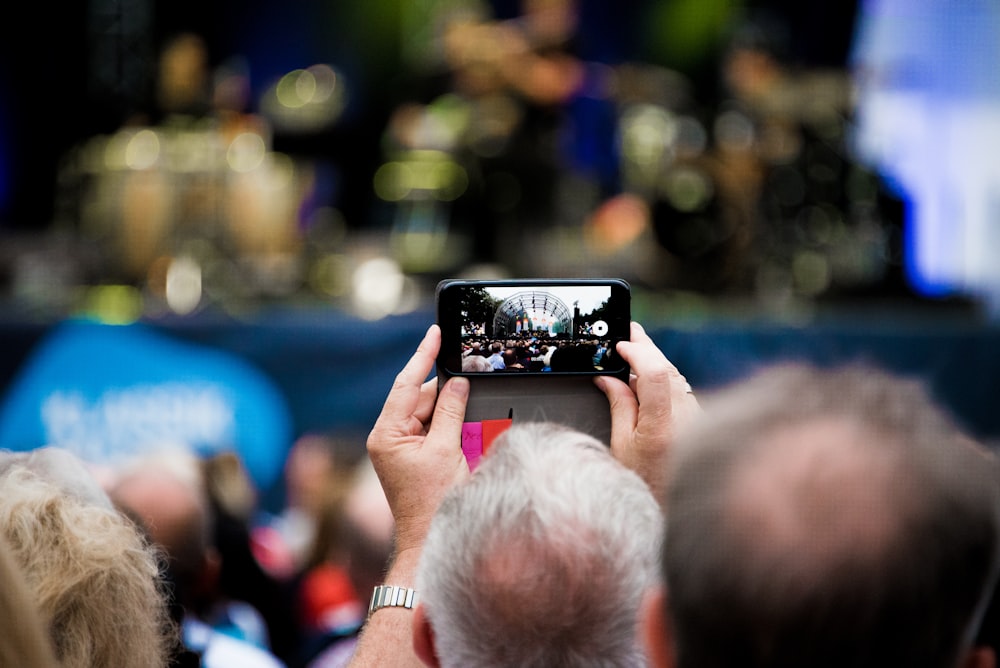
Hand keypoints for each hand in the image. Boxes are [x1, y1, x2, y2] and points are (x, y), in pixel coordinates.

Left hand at [366, 324, 470, 554]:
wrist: (430, 539)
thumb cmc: (433, 504)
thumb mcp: (446, 451)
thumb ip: (451, 412)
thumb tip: (457, 384)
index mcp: (386, 434)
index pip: (405, 385)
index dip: (422, 357)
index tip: (434, 333)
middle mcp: (388, 438)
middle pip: (419, 398)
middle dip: (445, 392)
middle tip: (469, 378)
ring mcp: (399, 447)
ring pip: (429, 412)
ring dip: (450, 411)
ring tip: (467, 422)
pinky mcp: (412, 455)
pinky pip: (432, 428)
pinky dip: (448, 425)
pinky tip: (464, 428)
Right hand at [595, 321, 700, 501]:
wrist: (676, 506)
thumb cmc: (644, 482)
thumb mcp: (621, 445)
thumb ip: (619, 406)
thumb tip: (609, 378)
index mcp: (662, 426)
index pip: (655, 374)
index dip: (638, 353)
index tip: (620, 345)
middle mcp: (685, 419)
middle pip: (668, 369)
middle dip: (646, 348)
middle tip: (629, 332)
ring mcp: (697, 418)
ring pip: (677, 376)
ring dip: (656, 360)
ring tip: (635, 348)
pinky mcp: (700, 419)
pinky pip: (683, 388)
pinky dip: (666, 376)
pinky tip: (651, 375)